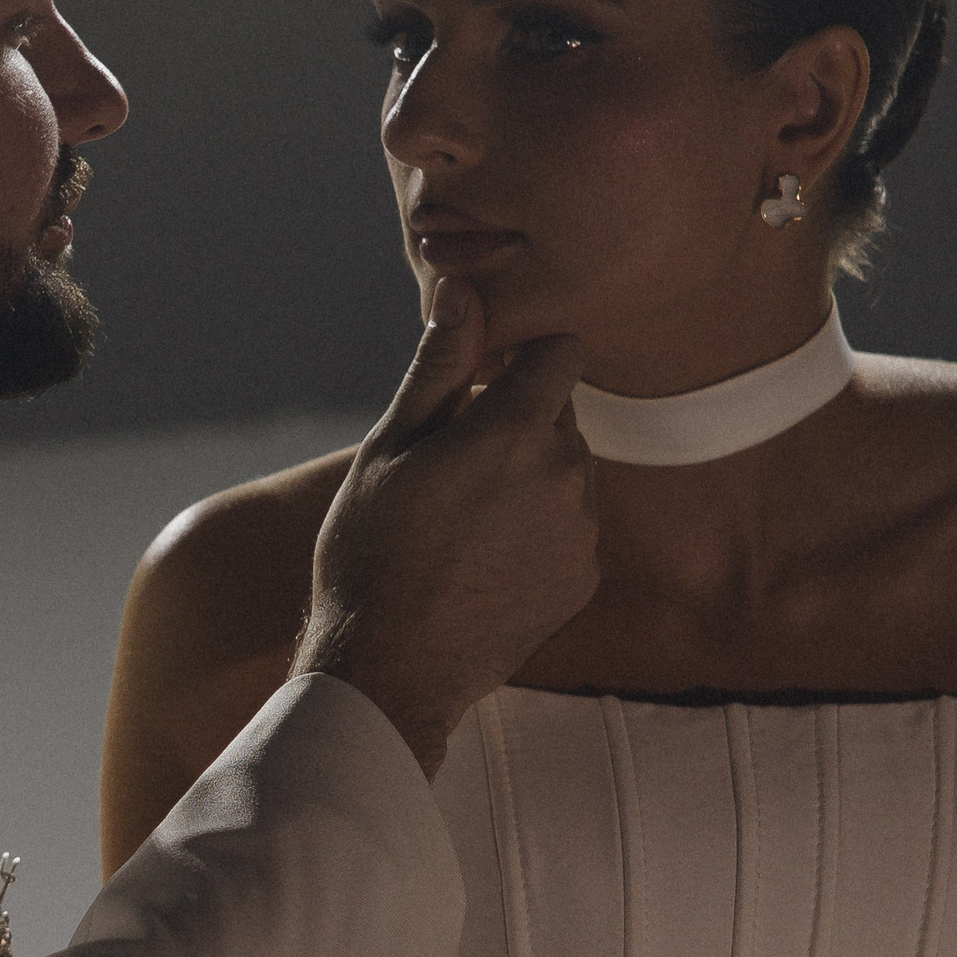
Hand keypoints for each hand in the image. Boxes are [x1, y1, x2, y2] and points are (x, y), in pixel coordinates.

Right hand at [295, 277, 598, 773]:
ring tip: (463, 523)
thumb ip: (439, 364)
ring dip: (530, 477)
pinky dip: (539, 531)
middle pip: (561, 412)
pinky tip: (483, 561)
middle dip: (518, 422)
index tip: (478, 385)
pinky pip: (571, 527)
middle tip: (450, 469)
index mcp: (518, 431)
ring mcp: (583, 532)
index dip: (519, 359)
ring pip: (569, 471)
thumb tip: (462, 286)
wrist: (391, 670)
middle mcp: (568, 476)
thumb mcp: (390, 448)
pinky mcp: (585, 578)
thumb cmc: (371, 550)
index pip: (560, 351)